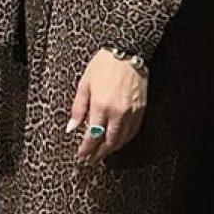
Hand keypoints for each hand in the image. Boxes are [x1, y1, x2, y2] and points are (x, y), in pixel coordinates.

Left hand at [67, 49, 147, 164]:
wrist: (126, 53)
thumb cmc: (103, 65)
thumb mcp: (84, 84)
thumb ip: (78, 108)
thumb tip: (72, 126)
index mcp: (101, 106)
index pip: (93, 135)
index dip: (86, 148)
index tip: (81, 155)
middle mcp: (118, 113)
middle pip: (108, 141)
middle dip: (98, 153)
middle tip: (90, 160)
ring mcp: (132, 113)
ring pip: (122, 139)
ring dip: (111, 149)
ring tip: (101, 154)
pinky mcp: (141, 110)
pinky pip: (132, 131)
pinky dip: (123, 140)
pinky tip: (116, 142)